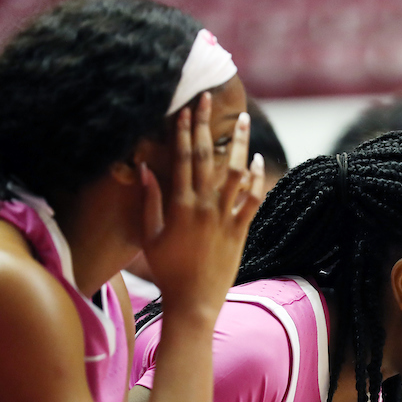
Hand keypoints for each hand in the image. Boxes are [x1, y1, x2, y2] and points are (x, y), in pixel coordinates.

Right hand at [140, 94, 263, 319]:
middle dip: (206, 126)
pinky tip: (257, 159)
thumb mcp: (150, 235)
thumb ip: (150, 201)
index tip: (187, 108)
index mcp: (178, 205)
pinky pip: (251, 199)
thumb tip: (144, 169)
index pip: (182, 158)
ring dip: (239, 143)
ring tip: (244, 121)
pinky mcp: (240, 231)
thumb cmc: (167, 271)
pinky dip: (255, 178)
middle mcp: (203, 207)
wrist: (193, 302)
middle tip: (208, 99)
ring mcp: (224, 218)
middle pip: (206, 157)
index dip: (184, 131)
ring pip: (235, 172)